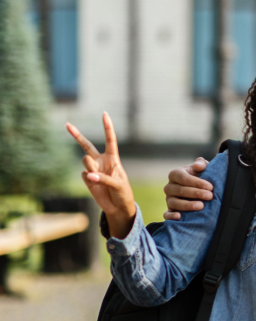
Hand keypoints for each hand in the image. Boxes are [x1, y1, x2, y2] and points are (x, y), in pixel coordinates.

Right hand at [66, 114, 136, 238]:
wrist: (117, 206)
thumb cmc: (123, 192)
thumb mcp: (118, 184)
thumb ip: (104, 178)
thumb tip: (88, 175)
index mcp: (113, 158)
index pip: (110, 140)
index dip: (107, 127)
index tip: (104, 114)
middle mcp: (101, 161)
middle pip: (87, 145)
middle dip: (76, 135)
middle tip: (67, 124)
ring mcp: (92, 169)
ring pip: (85, 160)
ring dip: (90, 166)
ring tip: (97, 175)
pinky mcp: (86, 179)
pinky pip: (84, 174)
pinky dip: (89, 179)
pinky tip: (95, 184)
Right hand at [163, 158, 213, 220]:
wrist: (201, 190)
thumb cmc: (202, 176)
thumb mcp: (203, 168)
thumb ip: (201, 164)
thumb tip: (198, 165)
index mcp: (175, 174)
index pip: (183, 178)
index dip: (197, 182)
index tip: (210, 187)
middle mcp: (169, 187)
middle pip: (180, 190)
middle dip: (196, 193)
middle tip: (210, 196)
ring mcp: (169, 199)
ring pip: (174, 202)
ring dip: (188, 205)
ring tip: (201, 206)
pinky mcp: (170, 210)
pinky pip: (166, 214)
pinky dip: (171, 216)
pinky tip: (179, 217)